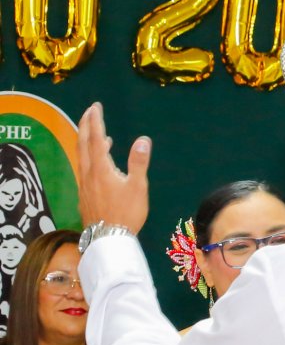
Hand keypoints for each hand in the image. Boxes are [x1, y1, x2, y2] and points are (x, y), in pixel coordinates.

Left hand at [77, 104, 150, 232]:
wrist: (108, 238)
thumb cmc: (126, 212)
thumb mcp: (137, 187)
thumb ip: (138, 162)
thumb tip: (143, 139)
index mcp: (101, 168)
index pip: (95, 139)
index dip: (95, 121)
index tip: (95, 106)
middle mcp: (89, 173)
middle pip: (83, 144)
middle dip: (85, 126)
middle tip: (89, 112)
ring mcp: (84, 184)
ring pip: (82, 156)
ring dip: (86, 141)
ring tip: (97, 134)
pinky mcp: (85, 193)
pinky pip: (84, 168)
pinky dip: (89, 157)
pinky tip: (98, 162)